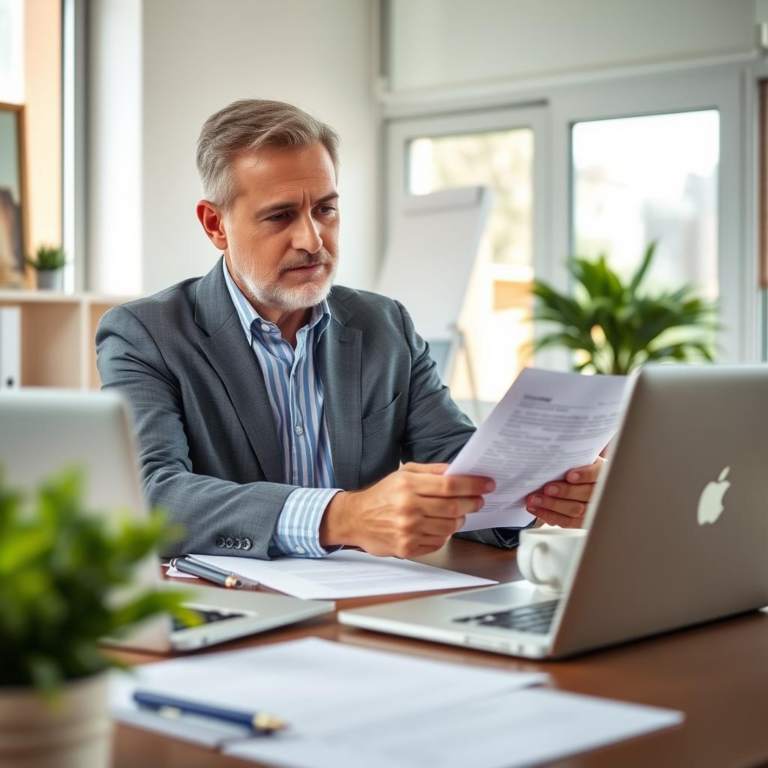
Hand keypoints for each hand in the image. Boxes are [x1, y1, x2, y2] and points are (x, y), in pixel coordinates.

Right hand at [320, 463, 492, 557]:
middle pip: (454, 507)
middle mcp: (408, 508)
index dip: (473, 485)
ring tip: (458, 513)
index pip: (450, 485)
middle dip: (472, 503)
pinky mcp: (407, 548)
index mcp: (408, 486)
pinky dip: (445, 534)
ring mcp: (408, 531)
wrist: (356, 519)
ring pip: (450, 527)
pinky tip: (439, 525)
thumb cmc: (381, 495)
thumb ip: (431, 471)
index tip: (487, 485)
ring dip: (460, 519)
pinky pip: (438, 542)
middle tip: (478, 500)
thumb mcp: (403, 474)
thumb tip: (457, 470)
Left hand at [525, 457, 605, 527]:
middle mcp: (600, 492)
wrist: (578, 482)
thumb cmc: (576, 469)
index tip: (570, 476)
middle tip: (547, 489)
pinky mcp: (582, 522)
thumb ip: (571, 460)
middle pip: (586, 494)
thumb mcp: (579, 460)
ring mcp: (592, 509)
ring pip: (576, 510)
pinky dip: (551, 516)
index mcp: (601, 473)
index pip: (597, 474)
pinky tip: (538, 509)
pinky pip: (568, 522)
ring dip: (553, 506)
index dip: (584, 475)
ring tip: (536, 500)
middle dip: (565, 492)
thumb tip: (553, 458)